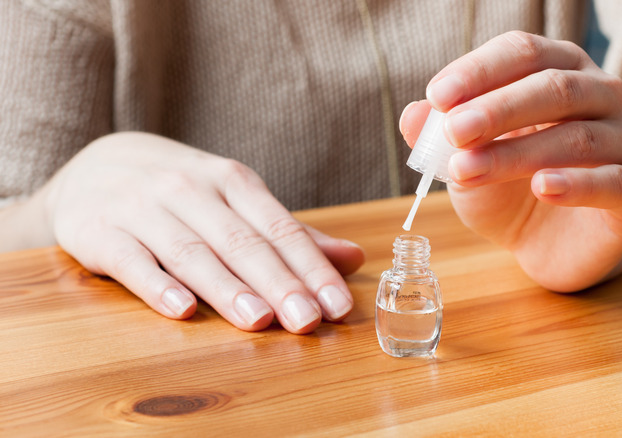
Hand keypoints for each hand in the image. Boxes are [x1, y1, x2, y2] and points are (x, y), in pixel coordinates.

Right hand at [40, 132, 363, 331]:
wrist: (95, 165)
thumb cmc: (181, 191)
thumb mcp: (236, 199)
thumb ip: (291, 234)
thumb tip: (353, 257)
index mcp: (232, 181)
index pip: (280, 228)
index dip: (311, 268)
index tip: (337, 305)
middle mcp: (191, 190)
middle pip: (242, 242)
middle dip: (279, 283)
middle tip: (307, 319)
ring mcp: (144, 208)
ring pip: (192, 252)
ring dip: (227, 288)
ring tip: (260, 320)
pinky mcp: (101, 232)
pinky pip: (131, 260)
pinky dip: (156, 284)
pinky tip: (182, 310)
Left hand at [400, 31, 621, 290]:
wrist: (550, 242)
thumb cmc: (508, 188)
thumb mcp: (466, 160)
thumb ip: (440, 137)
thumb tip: (413, 114)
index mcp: (560, 70)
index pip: (524, 52)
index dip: (480, 71)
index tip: (437, 96)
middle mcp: (601, 96)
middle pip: (556, 88)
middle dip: (498, 109)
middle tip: (453, 131)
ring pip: (579, 137)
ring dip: (517, 153)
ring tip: (467, 171)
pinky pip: (617, 182)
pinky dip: (578, 184)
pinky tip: (542, 187)